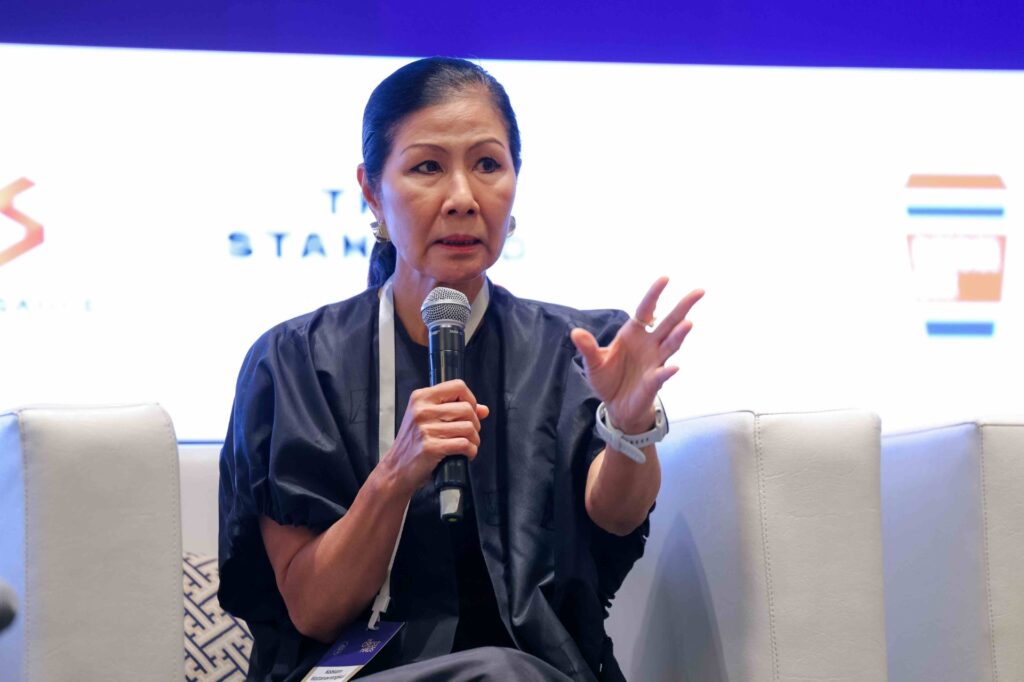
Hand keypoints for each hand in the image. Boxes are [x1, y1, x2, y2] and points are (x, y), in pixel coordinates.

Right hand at [385, 380, 489, 494]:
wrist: (396, 469)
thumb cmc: (413, 444)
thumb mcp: (427, 420)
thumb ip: (454, 410)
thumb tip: (483, 410)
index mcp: (420, 398)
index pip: (457, 386)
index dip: (470, 399)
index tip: (470, 412)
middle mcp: (421, 410)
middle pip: (467, 408)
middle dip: (475, 423)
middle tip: (469, 433)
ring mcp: (425, 429)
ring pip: (468, 428)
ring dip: (474, 439)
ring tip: (467, 445)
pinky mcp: (431, 447)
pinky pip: (464, 444)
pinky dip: (471, 451)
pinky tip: (465, 454)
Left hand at [571, 277, 702, 433]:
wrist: (615, 405)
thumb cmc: (608, 378)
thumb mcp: (593, 362)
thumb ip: (588, 348)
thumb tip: (575, 333)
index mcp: (634, 333)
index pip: (646, 310)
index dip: (654, 295)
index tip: (665, 279)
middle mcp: (649, 344)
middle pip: (669, 322)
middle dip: (683, 307)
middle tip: (699, 291)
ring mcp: (654, 362)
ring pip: (670, 345)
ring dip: (679, 336)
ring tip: (688, 324)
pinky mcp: (653, 382)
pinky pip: (661, 375)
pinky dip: (666, 372)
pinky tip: (672, 368)